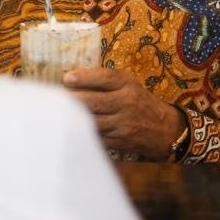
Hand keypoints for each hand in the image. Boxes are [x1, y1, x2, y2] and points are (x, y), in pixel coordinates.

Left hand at [65, 67, 185, 159]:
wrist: (165, 130)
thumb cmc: (138, 101)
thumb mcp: (127, 84)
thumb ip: (103, 79)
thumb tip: (69, 78)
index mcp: (127, 85)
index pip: (105, 78)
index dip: (84, 78)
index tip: (66, 78)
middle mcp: (126, 104)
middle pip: (94, 102)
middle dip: (72, 100)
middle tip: (54, 97)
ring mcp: (122, 125)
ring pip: (92, 122)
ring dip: (73, 117)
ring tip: (56, 112)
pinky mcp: (119, 142)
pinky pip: (96, 137)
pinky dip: (82, 132)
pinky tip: (69, 128)